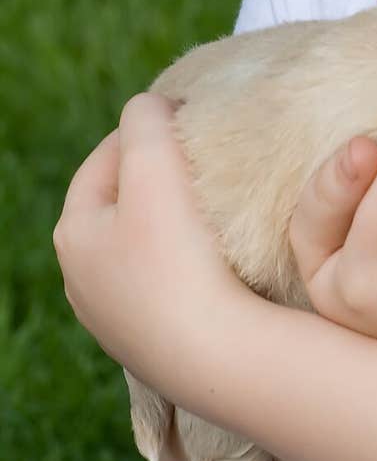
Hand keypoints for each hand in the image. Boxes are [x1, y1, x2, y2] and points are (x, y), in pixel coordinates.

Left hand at [53, 94, 247, 386]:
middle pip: (123, 205)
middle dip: (158, 177)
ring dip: (174, 223)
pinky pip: (168, 284)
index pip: (104, 160)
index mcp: (73, 234)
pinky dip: (188, 264)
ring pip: (145, 247)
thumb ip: (146, 120)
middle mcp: (83, 280)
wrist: (214, 354)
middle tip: (204, 161)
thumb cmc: (179, 255)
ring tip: (217, 210)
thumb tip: (149, 105)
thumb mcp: (155, 166)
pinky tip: (220, 261)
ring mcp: (117, 318)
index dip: (145, 130)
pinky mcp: (153, 344)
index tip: (189, 118)